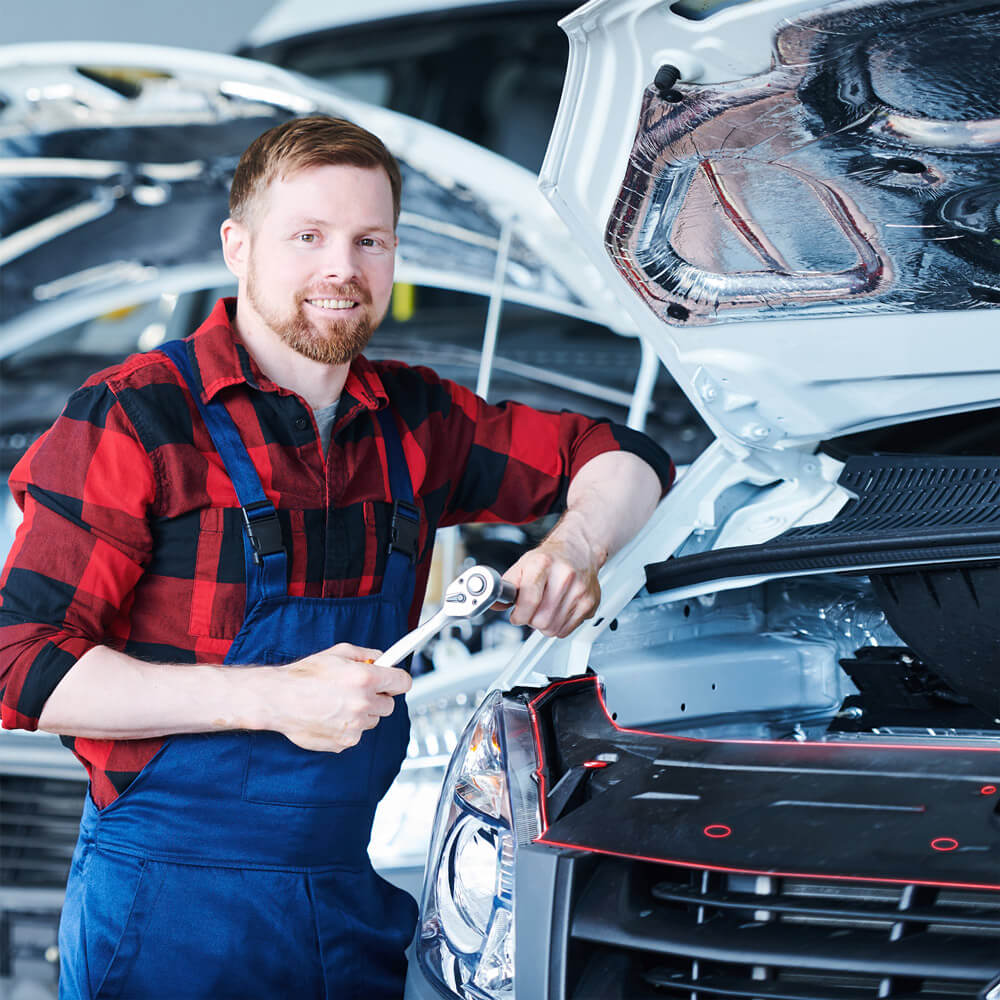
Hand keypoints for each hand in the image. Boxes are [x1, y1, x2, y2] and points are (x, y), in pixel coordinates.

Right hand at [268, 643, 411, 751]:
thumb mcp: (338, 652)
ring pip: (373, 720)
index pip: (403, 682)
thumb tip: (383, 658)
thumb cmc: (304, 676)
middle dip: (378, 697)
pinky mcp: (345, 742)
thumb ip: (366, 654)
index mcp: (365, 678)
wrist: (278, 700)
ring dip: (363, 713)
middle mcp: (363, 703)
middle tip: (359, 691)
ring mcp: (355, 725)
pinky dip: (348, 727)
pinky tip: (331, 716)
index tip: (394, 681)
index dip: (398, 681)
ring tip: (339, 703)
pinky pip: (357, 734)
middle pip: (389, 704)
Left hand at [502, 522, 601, 637]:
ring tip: (545, 609)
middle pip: (541, 620)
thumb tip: (494, 604)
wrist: (578, 551)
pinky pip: (566, 630)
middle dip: (531, 621)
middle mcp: (565, 576)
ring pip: (553, 629)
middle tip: (532, 611)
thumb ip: (506, 586)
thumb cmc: (549, 559)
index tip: (516, 616)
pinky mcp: (590, 603)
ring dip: (544, 625)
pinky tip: (558, 611)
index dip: (519, 615)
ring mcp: (580, 591)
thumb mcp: (523, 565)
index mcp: (544, 564)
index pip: (529, 600)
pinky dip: (558, 626)